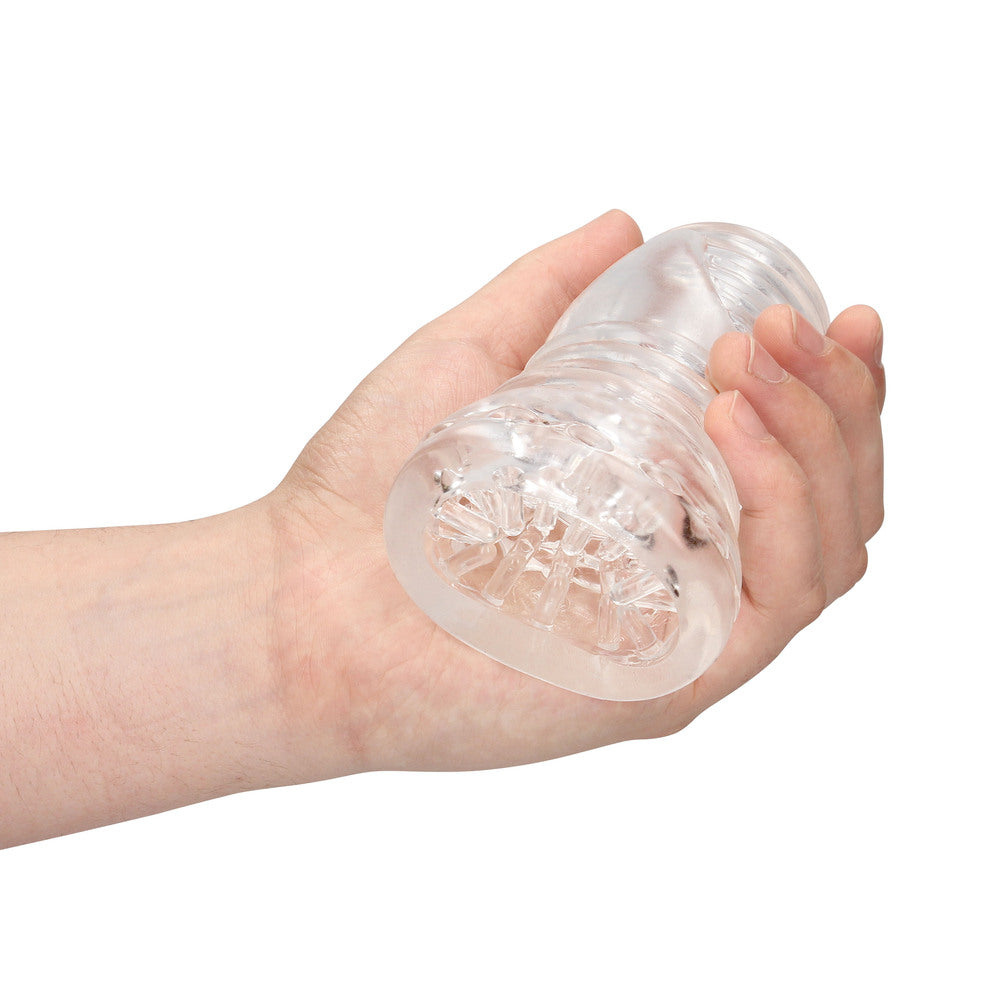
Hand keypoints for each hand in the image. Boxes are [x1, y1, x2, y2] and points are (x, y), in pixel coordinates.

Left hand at [262, 211, 884, 781]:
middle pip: (831, 501)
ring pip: (826, 548)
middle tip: (780, 330)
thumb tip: (628, 226)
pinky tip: (737, 426)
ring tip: (753, 368)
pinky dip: (785, 507)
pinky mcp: (667, 685)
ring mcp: (682, 637)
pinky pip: (778, 603)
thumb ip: (546, 294)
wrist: (294, 597)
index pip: (791, 461)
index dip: (830, 386)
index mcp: (654, 520)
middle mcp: (683, 581)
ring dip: (820, 443)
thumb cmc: (367, 492)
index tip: (816, 312)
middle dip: (834, 401)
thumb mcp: (470, 358)